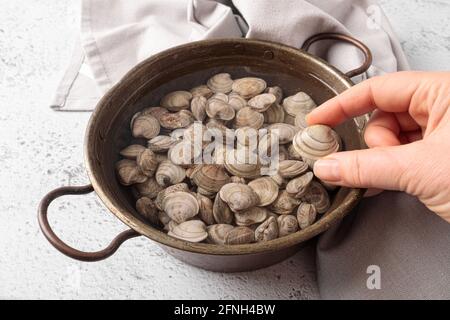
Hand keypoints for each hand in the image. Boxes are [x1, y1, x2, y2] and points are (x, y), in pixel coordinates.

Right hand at [307, 71, 449, 221]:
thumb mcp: (421, 171)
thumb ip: (366, 167)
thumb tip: (328, 166)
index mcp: (444, 92)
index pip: (378, 90)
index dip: (342, 105)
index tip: (318, 121)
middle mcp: (444, 106)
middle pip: (384, 117)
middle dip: (376, 144)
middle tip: (381, 166)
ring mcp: (444, 130)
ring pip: (392, 139)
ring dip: (386, 160)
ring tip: (402, 178)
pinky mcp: (443, 152)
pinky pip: (404, 153)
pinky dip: (394, 168)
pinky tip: (393, 181)